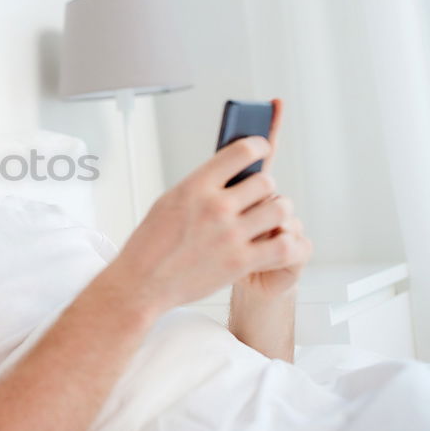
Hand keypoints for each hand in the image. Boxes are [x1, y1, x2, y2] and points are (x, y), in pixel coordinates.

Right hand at [108, 129, 306, 312]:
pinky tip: (278, 245)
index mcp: (194, 187)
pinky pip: (284, 246)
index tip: (263, 150)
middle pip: (267, 182)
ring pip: (281, 210)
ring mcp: (230, 235)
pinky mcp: (241, 262)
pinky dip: (289, 244)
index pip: (241, 151)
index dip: (259, 146)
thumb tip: (232, 175)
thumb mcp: (169, 203)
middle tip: (260, 200)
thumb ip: (201, 187)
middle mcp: (215, 206)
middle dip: (266, 190)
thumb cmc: (150, 245)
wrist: (142, 284)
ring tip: (270, 222)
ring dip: (279, 214)